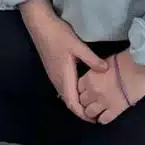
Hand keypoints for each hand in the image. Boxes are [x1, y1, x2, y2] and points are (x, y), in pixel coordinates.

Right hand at [21, 0, 104, 121]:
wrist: (39, 24)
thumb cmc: (57, 35)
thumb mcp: (77, 46)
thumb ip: (91, 59)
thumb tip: (105, 70)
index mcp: (63, 77)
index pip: (72, 103)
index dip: (83, 114)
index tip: (95, 120)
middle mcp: (57, 80)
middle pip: (69, 102)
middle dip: (82, 111)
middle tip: (97, 114)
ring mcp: (54, 75)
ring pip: (66, 95)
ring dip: (77, 103)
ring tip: (92, 104)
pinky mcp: (54, 70)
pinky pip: (64, 88)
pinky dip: (73, 94)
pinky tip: (82, 90)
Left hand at [78, 53, 144, 124]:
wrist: (141, 69)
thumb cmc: (126, 61)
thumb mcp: (107, 61)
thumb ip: (98, 70)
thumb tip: (98, 73)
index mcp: (90, 78)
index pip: (78, 88)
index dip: (83, 89)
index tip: (87, 90)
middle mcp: (93, 91)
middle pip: (82, 101)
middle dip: (86, 101)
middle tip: (92, 100)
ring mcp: (103, 102)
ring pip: (90, 113)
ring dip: (93, 112)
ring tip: (98, 110)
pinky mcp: (115, 110)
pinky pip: (103, 119)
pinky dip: (103, 118)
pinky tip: (106, 115)